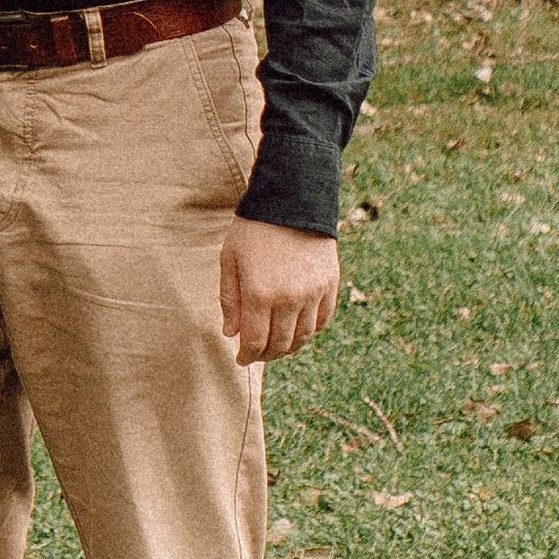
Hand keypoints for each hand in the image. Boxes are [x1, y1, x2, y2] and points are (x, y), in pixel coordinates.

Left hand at [219, 215, 339, 365]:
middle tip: (257, 354)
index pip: (254, 342)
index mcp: (259, 294)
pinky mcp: (329, 284)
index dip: (247, 356)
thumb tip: (231, 334)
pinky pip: (322, 320)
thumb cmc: (253, 229)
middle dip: (266, 355)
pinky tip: (298, 329)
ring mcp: (312, 293)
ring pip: (303, 336)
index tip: (241, 359)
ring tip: (277, 345)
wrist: (292, 199)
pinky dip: (310, 331)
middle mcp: (289, 298)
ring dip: (289, 347)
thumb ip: (230, 299)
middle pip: (280, 344)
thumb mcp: (230, 260)